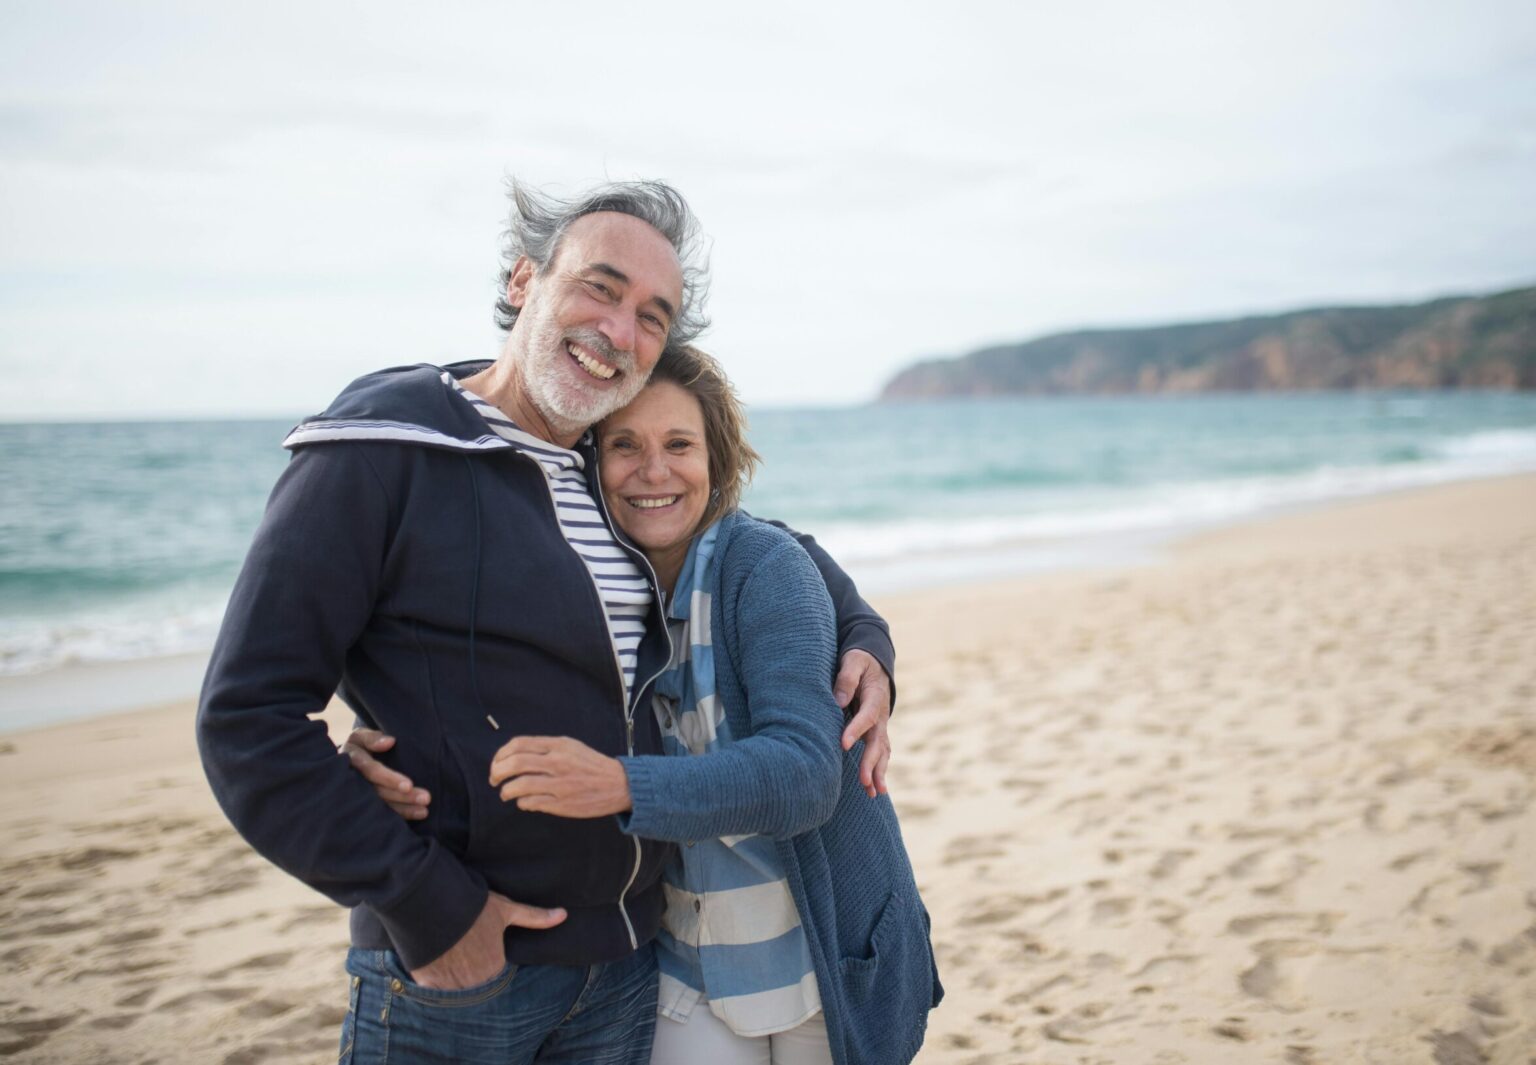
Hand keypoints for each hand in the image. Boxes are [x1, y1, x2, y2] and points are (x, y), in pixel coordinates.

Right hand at [341, 728, 430, 819]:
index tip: (409, 785)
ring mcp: (360, 796)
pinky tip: (419, 814)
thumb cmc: (360, 744)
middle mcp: (354, 781)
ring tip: (424, 811)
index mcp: (352, 761)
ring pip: (382, 805)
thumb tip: (390, 742)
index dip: (390, 778)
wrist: (351, 758)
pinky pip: (384, 813)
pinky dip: (402, 814)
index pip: (372, 771)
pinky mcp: (367, 805)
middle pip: (379, 791)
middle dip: (403, 796)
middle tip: (426, 798)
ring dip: (405, 808)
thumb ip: (372, 738)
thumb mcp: (361, 736)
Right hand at [408, 891, 565, 989]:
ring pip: (455, 991)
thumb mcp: (506, 909)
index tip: (477, 949)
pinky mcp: (428, 985)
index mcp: (495, 968)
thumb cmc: (472, 907)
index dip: (485, 960)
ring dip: (452, 980)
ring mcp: (451, 987)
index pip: (494, 974)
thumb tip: (564, 914)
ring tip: (447, 957)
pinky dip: (433, 983)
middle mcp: (475, 983)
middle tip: (461, 952)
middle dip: (470, 973)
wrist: (431, 905)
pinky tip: (434, 964)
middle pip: (475, 984)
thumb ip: (534, 917)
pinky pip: (433, 993)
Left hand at [489, 736, 631, 817]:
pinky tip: (524, 802)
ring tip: (505, 793)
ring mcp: (559, 784)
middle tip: (494, 779)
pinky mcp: (562, 804)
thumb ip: (544, 748)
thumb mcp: (570, 746)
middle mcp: (557, 763)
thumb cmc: (591, 765)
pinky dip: (522, 802)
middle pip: (515, 764)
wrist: (619, 784)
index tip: (497, 763)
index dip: (501, 754)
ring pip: (520, 785)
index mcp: (558, 745)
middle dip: (497, 772)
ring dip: (506, 790)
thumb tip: (514, 756)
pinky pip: (531, 803)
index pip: (518, 744)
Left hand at [833, 649, 892, 797]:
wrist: (876, 664)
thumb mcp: (853, 661)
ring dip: (878, 772)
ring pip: (882, 752)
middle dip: (871, 762)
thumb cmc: (860, 661)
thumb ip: (846, 678)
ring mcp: (880, 726)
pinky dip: (878, 771)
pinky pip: (879, 754)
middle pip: (877, 741)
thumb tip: (838, 702)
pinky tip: (874, 790)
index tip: (843, 744)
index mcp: (875, 697)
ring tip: (874, 793)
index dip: (855, 730)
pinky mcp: (876, 733)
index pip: (865, 716)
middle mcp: (880, 715)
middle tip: (864, 781)